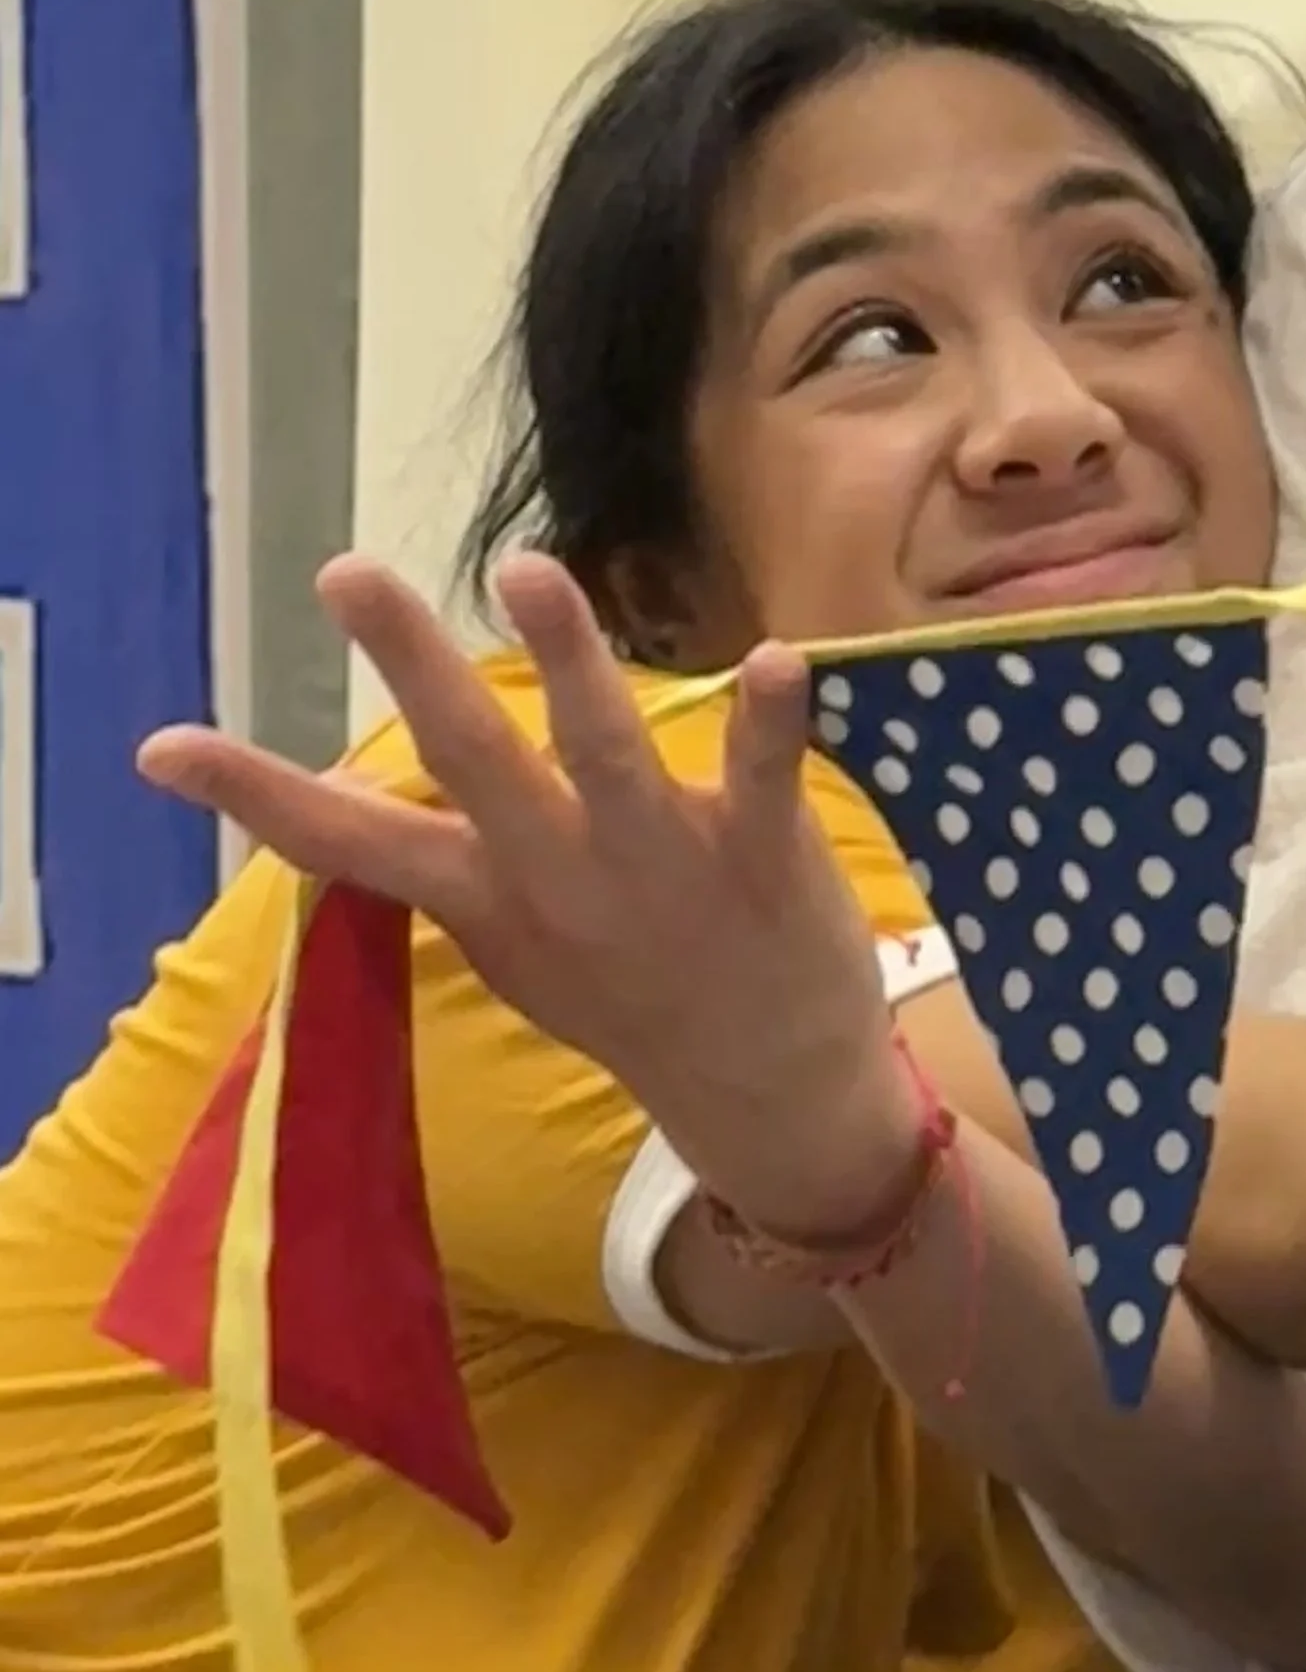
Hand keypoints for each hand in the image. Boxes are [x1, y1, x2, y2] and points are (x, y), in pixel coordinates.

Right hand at [138, 553, 918, 1238]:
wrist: (770, 1100)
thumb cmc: (632, 994)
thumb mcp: (510, 941)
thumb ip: (436, 866)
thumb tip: (330, 811)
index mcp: (487, 892)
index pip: (350, 843)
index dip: (255, 797)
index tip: (161, 748)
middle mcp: (559, 875)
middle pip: (472, 760)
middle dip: (411, 665)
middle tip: (347, 572)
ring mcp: (661, 864)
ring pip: (604, 752)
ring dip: (570, 661)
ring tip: (528, 570)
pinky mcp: (762, 856)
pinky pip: (764, 776)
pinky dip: (771, 720)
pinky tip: (779, 658)